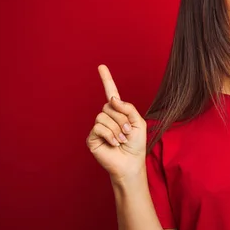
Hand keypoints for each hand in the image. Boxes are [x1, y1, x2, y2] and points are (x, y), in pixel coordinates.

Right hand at [86, 64, 147, 181]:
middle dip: (122, 119)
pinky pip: (99, 128)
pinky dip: (110, 136)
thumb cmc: (135, 145)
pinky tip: (113, 144)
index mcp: (118, 112)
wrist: (130, 164)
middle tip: (127, 132)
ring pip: (103, 117)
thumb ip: (127, 108)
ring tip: (121, 140)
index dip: (106, 79)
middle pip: (109, 106)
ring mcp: (98, 127)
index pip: (111, 93)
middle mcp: (106, 117)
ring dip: (117, 129)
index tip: (101, 66)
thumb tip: (112, 99)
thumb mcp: (138, 122)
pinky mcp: (92, 137)